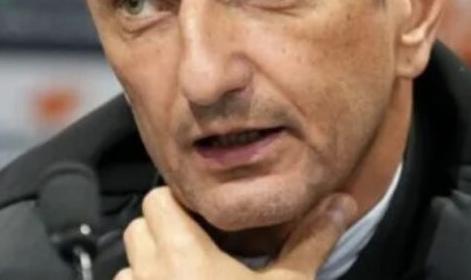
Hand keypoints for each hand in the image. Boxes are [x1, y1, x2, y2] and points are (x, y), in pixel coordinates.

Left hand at [114, 187, 356, 279]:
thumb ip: (310, 242)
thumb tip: (341, 204)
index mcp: (184, 254)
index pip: (158, 198)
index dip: (182, 202)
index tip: (210, 217)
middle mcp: (150, 274)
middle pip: (140, 228)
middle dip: (166, 230)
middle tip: (204, 246)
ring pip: (129, 266)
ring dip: (151, 267)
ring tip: (190, 279)